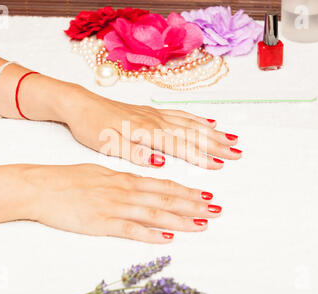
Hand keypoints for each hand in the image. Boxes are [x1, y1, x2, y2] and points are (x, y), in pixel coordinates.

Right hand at [21, 164, 220, 243]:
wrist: (41, 186)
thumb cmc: (68, 178)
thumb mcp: (100, 170)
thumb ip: (123, 178)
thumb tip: (141, 180)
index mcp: (125, 178)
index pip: (163, 185)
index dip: (187, 191)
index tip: (206, 195)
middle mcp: (124, 190)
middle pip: (165, 198)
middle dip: (193, 205)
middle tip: (216, 210)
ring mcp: (114, 207)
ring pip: (154, 213)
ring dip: (181, 219)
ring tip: (202, 223)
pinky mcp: (101, 223)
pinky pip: (130, 229)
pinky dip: (150, 234)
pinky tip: (167, 238)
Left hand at [56, 86, 241, 169]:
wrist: (80, 104)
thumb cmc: (91, 127)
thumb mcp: (106, 145)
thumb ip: (133, 152)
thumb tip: (158, 161)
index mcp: (145, 132)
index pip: (179, 146)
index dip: (200, 156)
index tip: (220, 164)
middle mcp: (155, 121)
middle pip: (191, 133)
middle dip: (216, 144)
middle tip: (237, 152)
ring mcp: (155, 114)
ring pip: (190, 123)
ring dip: (212, 132)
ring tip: (231, 139)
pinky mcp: (151, 111)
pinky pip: (180, 113)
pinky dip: (197, 118)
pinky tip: (208, 121)